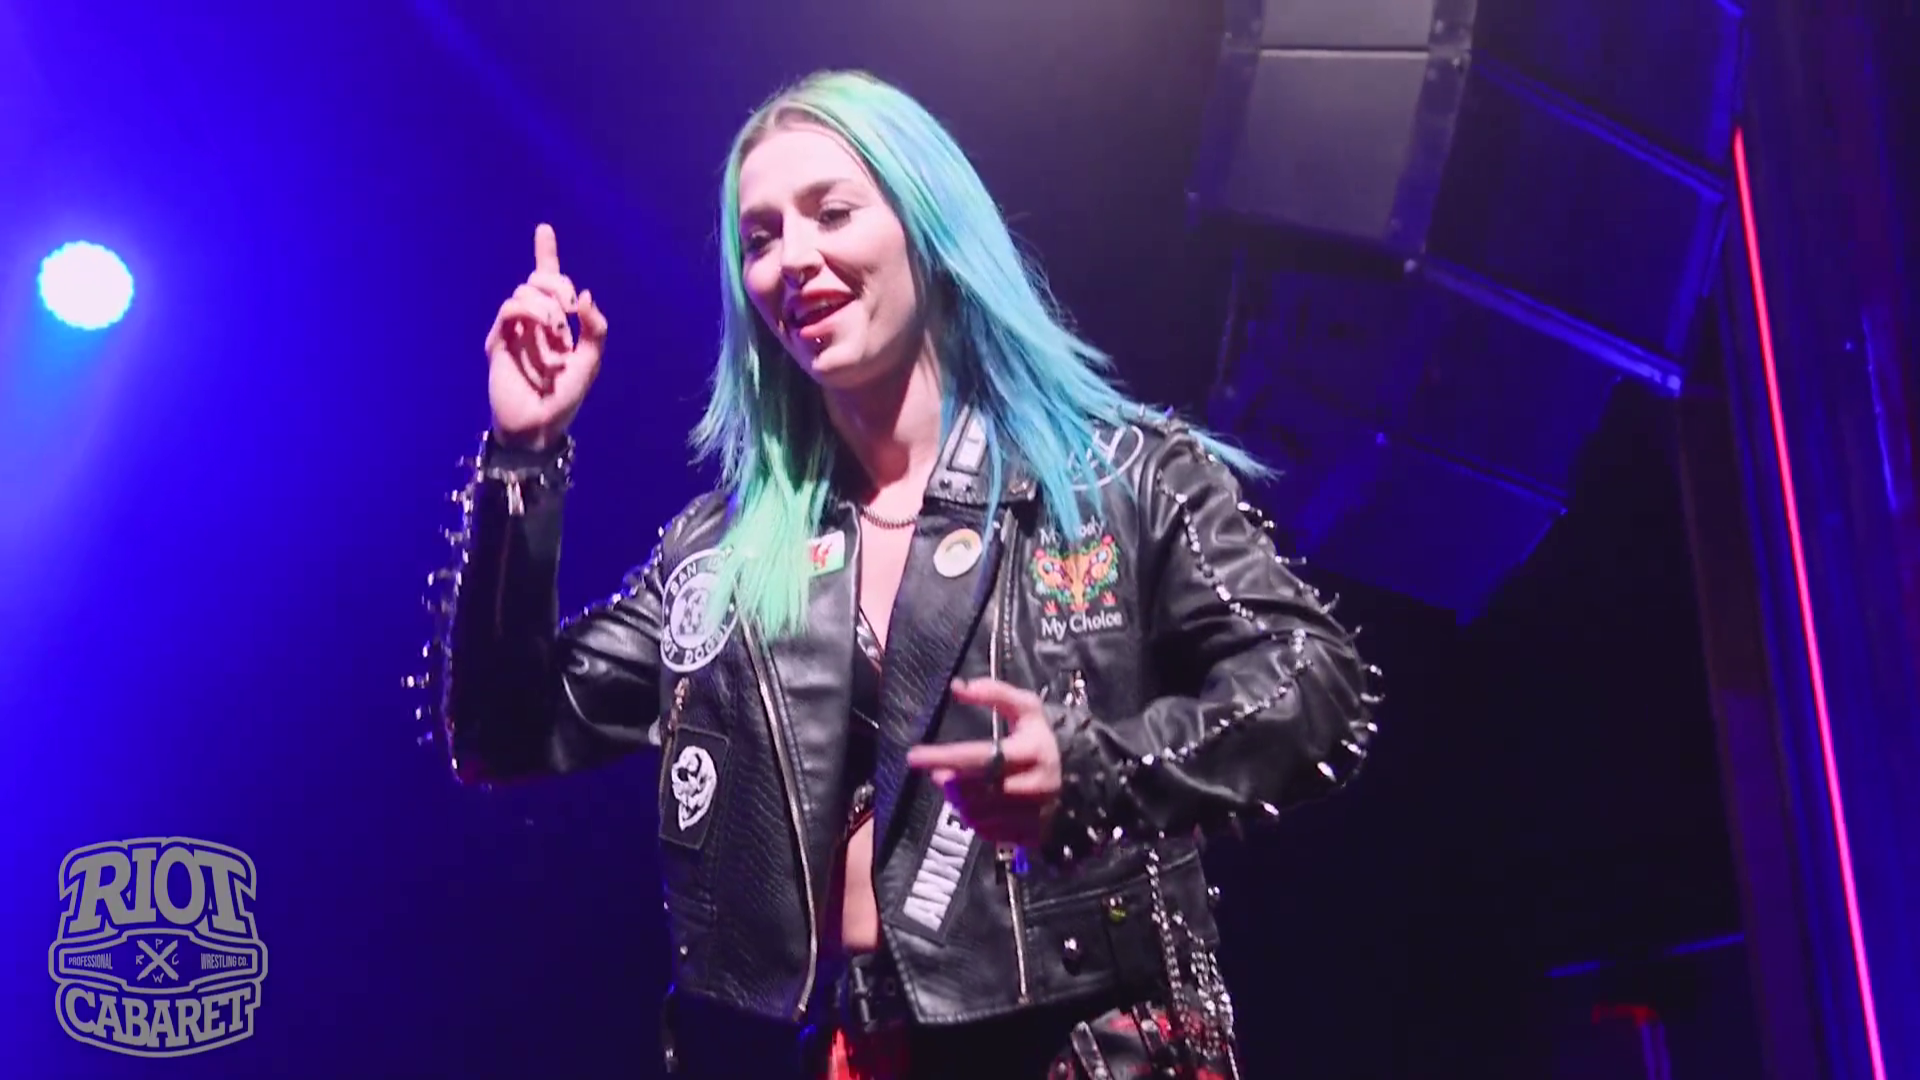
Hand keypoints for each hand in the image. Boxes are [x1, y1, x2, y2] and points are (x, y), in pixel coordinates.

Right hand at [485, 223, 608, 449]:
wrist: (539, 424)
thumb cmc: (565, 398)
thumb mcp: (591, 362)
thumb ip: (596, 330)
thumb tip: (585, 296)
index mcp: (556, 323)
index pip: (548, 281)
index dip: (545, 253)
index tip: (544, 228)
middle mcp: (533, 321)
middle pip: (538, 279)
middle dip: (556, 283)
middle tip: (570, 309)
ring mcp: (515, 330)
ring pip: (524, 291)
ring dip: (546, 305)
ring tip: (558, 333)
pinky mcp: (498, 340)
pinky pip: (510, 308)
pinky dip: (530, 312)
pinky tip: (545, 331)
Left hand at [905, 677, 1062, 847]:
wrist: (1081, 779)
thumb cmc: (1041, 740)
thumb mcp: (1027, 709)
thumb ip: (996, 693)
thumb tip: (957, 687)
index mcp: (1033, 752)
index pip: (980, 756)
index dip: (945, 756)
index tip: (914, 756)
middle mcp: (1035, 786)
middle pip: (976, 789)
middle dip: (950, 782)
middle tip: (938, 772)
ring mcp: (1034, 815)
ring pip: (979, 814)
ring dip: (958, 801)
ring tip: (955, 786)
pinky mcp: (1030, 836)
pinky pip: (988, 833)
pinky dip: (972, 820)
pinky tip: (972, 805)